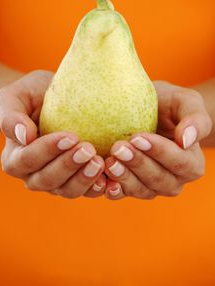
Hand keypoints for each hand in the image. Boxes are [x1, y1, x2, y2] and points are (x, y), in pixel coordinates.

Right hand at [0, 70, 105, 197]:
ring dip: (84, 179)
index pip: (27, 159)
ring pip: (67, 190)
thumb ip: (11, 115)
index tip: (70, 136)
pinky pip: (87, 192)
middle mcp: (32, 175)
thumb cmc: (32, 95)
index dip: (47, 151)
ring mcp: (56, 182)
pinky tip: (112, 179)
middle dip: (68, 166)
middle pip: (47, 180)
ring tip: (100, 162)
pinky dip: (98, 187)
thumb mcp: (15, 96)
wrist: (53, 100)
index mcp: (14, 157)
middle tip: (88, 149)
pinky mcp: (76, 182)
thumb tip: (24, 136)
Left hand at [104, 81, 211, 199]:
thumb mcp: (186, 102)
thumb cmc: (169, 103)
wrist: (149, 109)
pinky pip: (123, 194)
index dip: (159, 152)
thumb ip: (195, 119)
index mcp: (191, 163)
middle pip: (159, 179)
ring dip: (124, 177)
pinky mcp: (131, 187)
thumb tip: (187, 140)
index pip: (179, 162)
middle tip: (118, 147)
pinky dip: (112, 189)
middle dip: (137, 164)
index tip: (138, 137)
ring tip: (109, 161)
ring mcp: (152, 186)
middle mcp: (174, 179)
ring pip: (141, 190)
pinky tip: (101, 180)